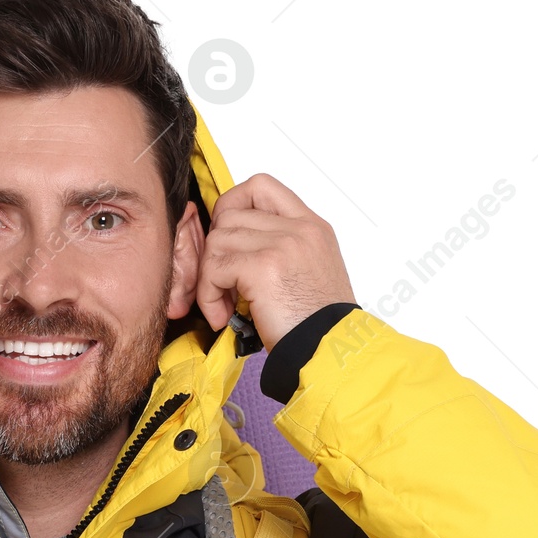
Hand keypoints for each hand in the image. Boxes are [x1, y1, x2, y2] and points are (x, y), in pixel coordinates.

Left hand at [194, 175, 353, 350]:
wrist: (329, 350)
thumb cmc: (317, 325)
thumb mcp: (310, 273)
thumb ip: (282, 250)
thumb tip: (238, 248)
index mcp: (311, 226)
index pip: (261, 186)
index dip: (232, 206)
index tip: (227, 239)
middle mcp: (299, 228)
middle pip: (230, 214)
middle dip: (216, 251)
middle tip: (222, 286)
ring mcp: (282, 243)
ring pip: (217, 240)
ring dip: (210, 278)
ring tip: (224, 308)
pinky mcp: (262, 266)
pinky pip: (214, 268)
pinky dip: (208, 295)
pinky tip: (222, 318)